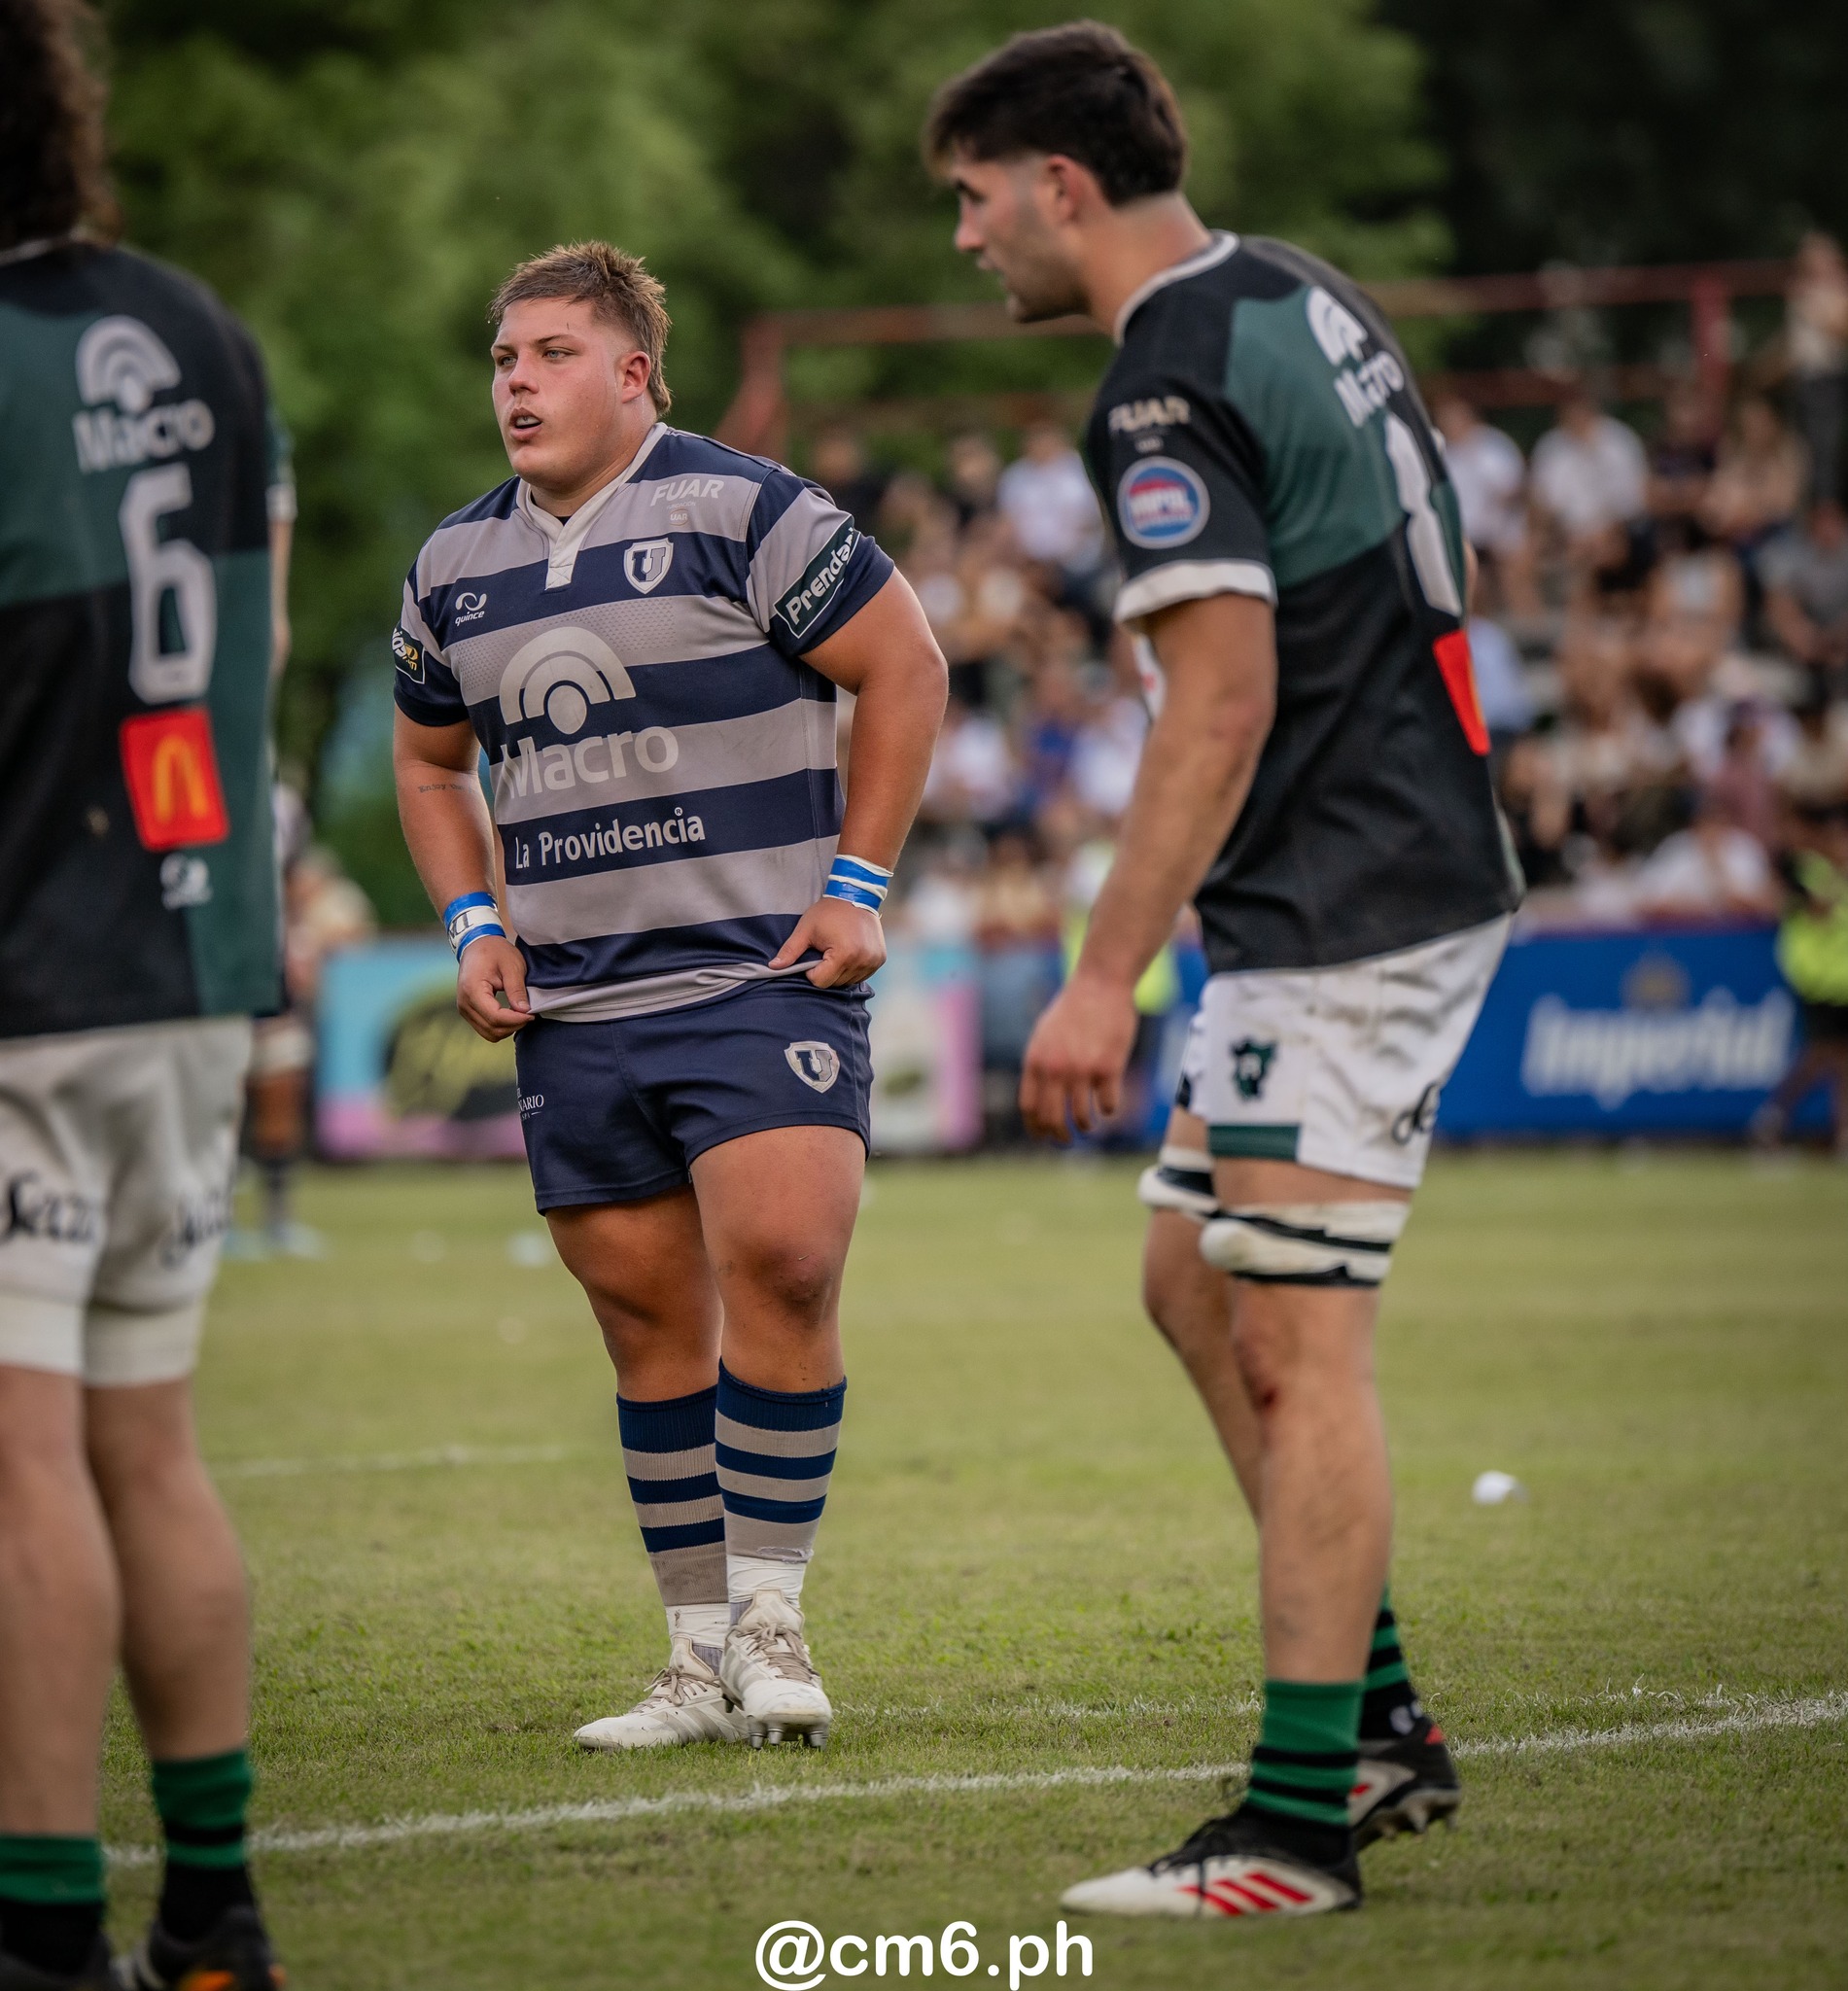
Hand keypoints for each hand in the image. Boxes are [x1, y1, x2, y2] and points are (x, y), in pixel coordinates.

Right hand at [456, 935, 532, 1040]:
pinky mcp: (468, 1011)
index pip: (495, 1017)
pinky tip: (511, 1015)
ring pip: (488, 1033)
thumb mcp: (511, 965)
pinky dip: (500, 1026)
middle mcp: (464, 1003)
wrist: (477, 945)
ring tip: (521, 1014)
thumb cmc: (495, 951)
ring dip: (507, 1028)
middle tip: (529, 1013)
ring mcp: (464, 1009)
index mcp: (472, 990)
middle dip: (514, 1025)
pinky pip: (485, 1028)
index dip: (516, 1020)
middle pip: (491, 1028)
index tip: (532, 1014)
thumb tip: (524, 1011)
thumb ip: (516, 989)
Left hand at [769, 897, 886, 987]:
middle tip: (826, 950)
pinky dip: (852, 968)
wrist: (857, 894)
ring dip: (840, 971)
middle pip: (835, 983)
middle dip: (826, 970)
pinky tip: (850, 951)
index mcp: (844, 955)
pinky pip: (861, 975)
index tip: (814, 954)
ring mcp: (873, 961)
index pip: (820, 981)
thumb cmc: (829, 911)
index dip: (812, 971)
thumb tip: (772, 967)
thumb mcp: (806, 929)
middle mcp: (862, 961)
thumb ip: (790, 951)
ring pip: (848, 981)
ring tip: (838, 949)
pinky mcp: (879, 960)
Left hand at [1019, 972, 1138, 1141]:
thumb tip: (1039, 1101)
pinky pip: (1108, 1105)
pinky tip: (1109, 1103)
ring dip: (1086, 1127)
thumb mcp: (1044, 1036)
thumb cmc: (1073, 1010)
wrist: (1100, 985)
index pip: (1029, 1108)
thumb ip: (1041, 1066)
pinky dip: (1109, 1109)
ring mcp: (1082, 1070)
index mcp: (1035, 1062)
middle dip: (1059, 1136)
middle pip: (1052, 1119)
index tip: (1042, 1136)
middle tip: (1066, 1140)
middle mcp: (1055, 1069)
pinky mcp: (1109, 1069)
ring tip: (1089, 1125)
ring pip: (1082, 1118)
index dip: (1035, 1128)